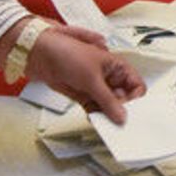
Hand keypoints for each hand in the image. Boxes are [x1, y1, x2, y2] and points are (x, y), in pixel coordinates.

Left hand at [27, 25, 146, 122]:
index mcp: (117, 66)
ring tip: (104, 121)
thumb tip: (121, 116)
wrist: (40, 55)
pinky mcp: (83, 94)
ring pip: (108, 105)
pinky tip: (95, 119)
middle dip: (121, 109)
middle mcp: (108, 76)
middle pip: (124, 98)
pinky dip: (95, 115)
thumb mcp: (92, 79)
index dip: (135, 99)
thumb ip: (108, 100)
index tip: (128, 111)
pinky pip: (95, 108)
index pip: (136, 85)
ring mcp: (96, 86)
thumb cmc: (67, 53)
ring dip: (107, 114)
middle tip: (117, 121)